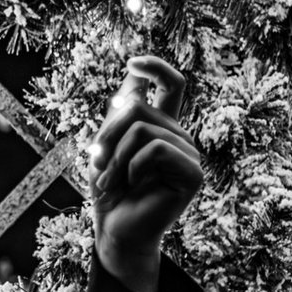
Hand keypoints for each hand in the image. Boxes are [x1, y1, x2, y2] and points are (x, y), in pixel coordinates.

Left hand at [86, 55, 203, 291]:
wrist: (115, 229)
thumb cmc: (109, 190)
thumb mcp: (106, 144)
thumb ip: (120, 113)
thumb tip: (132, 75)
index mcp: (162, 126)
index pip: (172, 85)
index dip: (156, 66)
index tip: (132, 63)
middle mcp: (179, 136)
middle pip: (137, 106)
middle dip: (107, 134)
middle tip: (98, 163)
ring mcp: (190, 154)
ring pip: (141, 128)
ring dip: (115, 157)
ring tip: (111, 181)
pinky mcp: (193, 174)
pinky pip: (155, 149)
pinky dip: (132, 167)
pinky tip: (133, 185)